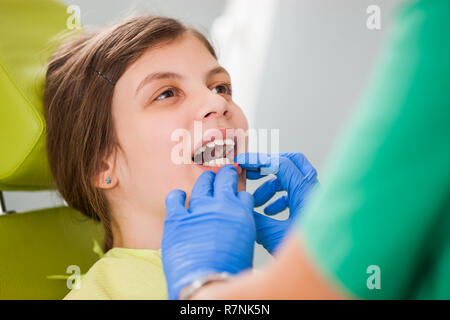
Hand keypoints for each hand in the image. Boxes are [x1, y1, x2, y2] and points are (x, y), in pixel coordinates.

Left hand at [162, 165, 255, 299]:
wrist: (206, 285)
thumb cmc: (228, 273)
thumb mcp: (245, 247)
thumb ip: (240, 229)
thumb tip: (235, 226)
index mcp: (241, 214)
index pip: (244, 195)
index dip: (241, 194)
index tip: (238, 193)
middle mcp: (220, 207)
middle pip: (225, 180)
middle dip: (226, 174)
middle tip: (226, 171)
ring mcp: (197, 210)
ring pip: (202, 185)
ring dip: (205, 180)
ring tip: (207, 178)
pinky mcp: (176, 219)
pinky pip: (175, 199)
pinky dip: (177, 196)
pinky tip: (179, 195)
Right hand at [236, 152, 317, 253]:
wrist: (327, 268)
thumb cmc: (308, 254)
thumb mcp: (273, 235)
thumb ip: (254, 218)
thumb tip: (240, 206)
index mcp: (304, 192)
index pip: (280, 164)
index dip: (258, 161)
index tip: (242, 163)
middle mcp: (312, 191)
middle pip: (291, 163)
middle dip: (268, 166)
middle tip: (251, 172)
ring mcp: (313, 199)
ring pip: (291, 180)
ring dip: (271, 187)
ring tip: (256, 202)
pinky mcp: (312, 209)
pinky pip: (294, 194)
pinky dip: (279, 197)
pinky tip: (269, 211)